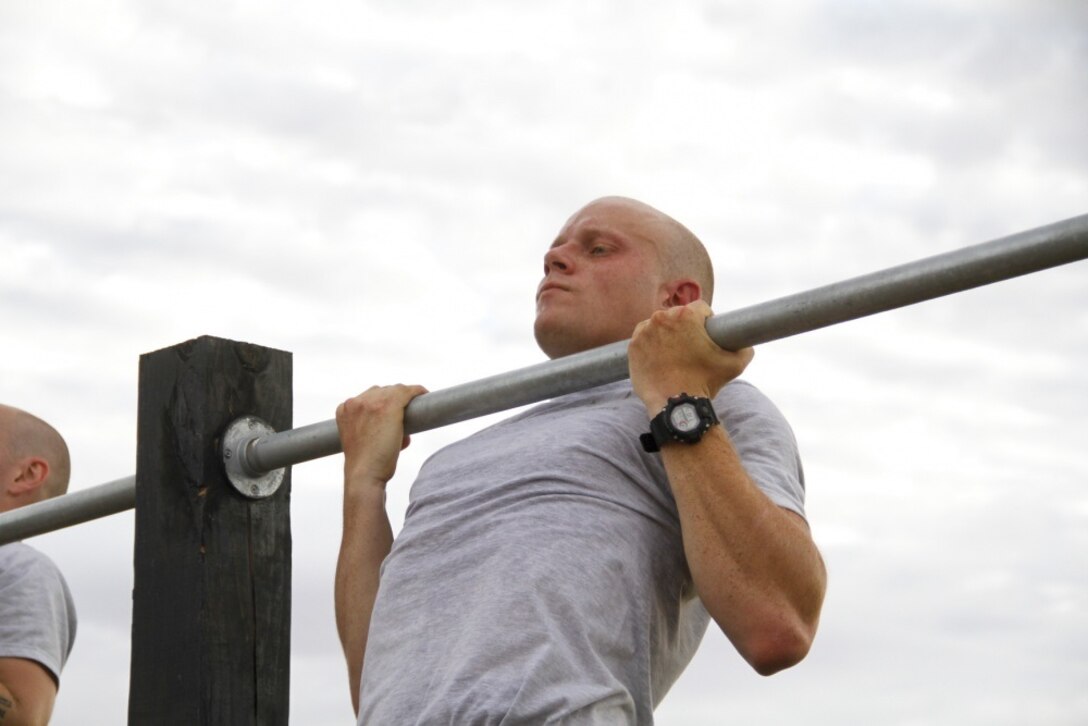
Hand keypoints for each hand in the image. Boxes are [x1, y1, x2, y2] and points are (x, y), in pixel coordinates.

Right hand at [335, 384, 427, 490]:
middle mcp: (355, 402)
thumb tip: (402, 431)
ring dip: (405, 400)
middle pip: (382, 392)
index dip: (382, 405)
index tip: (391, 415)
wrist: (365, 475)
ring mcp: (372, 402)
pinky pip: (408, 392)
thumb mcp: (360, 441)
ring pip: (395, 391)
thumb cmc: (366, 465)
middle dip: (393, 403)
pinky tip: (424, 395)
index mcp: (344, 409)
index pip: (368, 397)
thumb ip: (372, 430)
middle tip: (403, 419)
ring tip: (414, 413)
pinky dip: (417, 392)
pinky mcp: (389, 405)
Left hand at [628, 301, 752, 411]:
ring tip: (674, 354)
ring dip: (666, 334)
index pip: (700, 308)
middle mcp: (662, 318)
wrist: (676, 405)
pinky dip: (651, 345)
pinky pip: (644, 338)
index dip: (706, 321)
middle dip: (685, 328)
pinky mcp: (633, 346)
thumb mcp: (735, 364)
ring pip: (659, 325)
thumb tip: (746, 343)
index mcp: (686, 316)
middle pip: (677, 316)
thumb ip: (745, 348)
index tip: (707, 334)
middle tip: (690, 348)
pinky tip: (660, 357)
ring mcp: (644, 331)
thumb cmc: (705, 382)